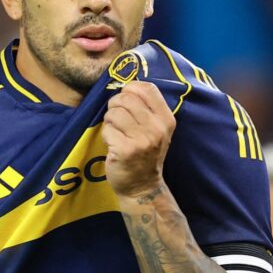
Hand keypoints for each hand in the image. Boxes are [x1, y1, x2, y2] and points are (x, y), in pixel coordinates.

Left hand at [101, 81, 175, 198]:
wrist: (142, 186)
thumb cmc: (145, 153)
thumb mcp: (155, 130)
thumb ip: (146, 108)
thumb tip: (124, 86)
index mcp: (166, 119)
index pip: (147, 88)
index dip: (130, 89)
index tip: (126, 100)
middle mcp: (157, 128)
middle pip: (126, 99)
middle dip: (114, 105)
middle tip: (116, 119)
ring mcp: (142, 140)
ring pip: (114, 113)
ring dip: (109, 121)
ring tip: (116, 133)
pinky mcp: (125, 150)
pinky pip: (107, 129)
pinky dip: (106, 135)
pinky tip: (113, 145)